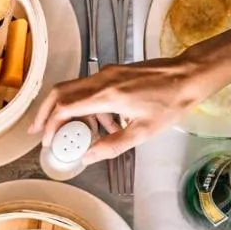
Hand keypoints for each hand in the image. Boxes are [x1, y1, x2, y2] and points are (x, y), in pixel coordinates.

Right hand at [29, 11, 230, 164]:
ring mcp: (107, 73)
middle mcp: (102, 80)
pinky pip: (89, 87)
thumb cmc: (171, 103)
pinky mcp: (114, 72)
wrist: (190, 75)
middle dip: (46, 113)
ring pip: (72, 89)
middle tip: (41, 132)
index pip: (64, 108)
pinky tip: (103, 122)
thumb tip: (88, 157)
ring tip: (82, 133)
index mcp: (106, 95)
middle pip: (60, 93)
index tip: (48, 141)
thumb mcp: (143, 133)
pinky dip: (85, 105)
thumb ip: (112, 145)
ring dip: (68, 110)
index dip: (51, 125)